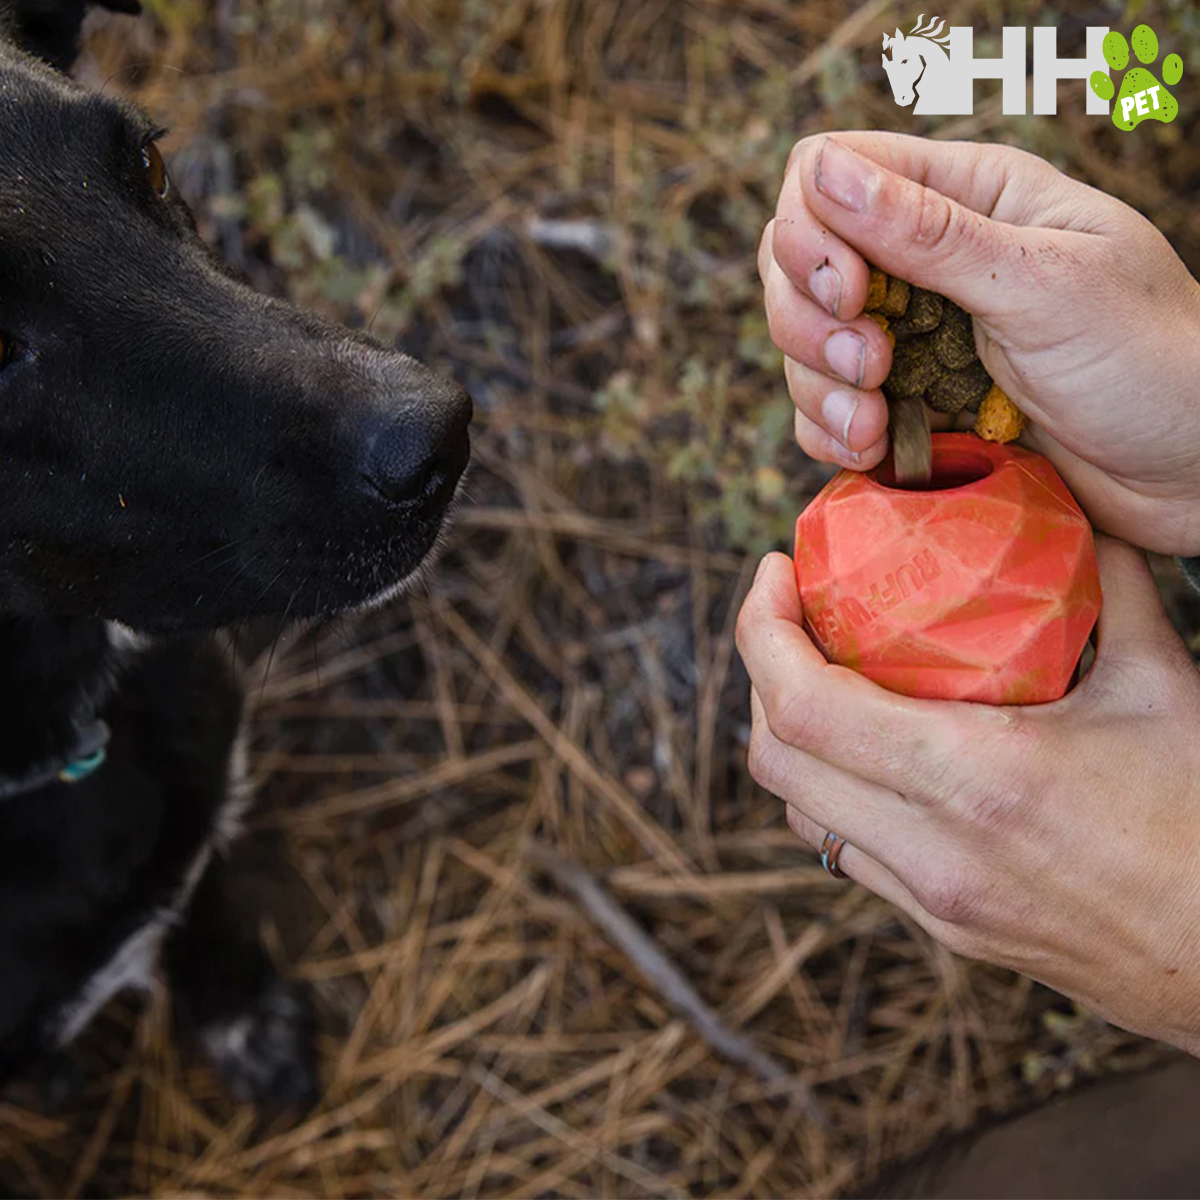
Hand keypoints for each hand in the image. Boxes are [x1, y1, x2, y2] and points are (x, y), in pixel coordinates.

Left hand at [736, 537, 1199, 1052]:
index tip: (772, 575)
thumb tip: (1076, 509)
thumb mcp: (1165, 687)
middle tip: (785, 613)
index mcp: (976, 778)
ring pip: (796, 810)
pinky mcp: (940, 923)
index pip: (805, 705)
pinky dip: (825, 787)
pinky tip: (861, 747)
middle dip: (758, 671)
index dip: (761, 631)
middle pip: (773, 758)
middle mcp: (932, 848)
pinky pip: (842, 847)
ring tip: (812, 671)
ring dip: (785, 733)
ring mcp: (929, 896)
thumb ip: (1114, 586)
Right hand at [759, 132, 1199, 555]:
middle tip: (870, 362)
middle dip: (811, 318)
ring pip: (802, 342)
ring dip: (819, 387)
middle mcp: (926, 261)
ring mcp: (911, 338)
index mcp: (967, 197)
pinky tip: (873, 449)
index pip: (830, 176)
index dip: (815, 231)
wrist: (1189, 470)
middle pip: (796, 261)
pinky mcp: (906, 407)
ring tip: (875, 421)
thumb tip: (825, 171)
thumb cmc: (1148, 360)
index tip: (852, 292)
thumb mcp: (1043, 285)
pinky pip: (824, 412)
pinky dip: (830, 433)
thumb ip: (930, 233)